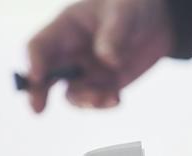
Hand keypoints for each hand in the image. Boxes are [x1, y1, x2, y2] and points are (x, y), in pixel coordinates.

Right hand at [26, 0, 173, 111]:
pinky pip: (96, 101)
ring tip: (107, 97)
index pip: (40, 46)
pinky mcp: (102, 86)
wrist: (157, 22)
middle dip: (38, 92)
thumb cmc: (133, 6)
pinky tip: (118, 99)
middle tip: (37, 109)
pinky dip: (104, 104)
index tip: (38, 77)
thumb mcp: (124, 11)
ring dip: (84, 101)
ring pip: (72, 94)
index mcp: (66, 28)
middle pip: (45, 75)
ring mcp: (85, 72)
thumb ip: (114, 33)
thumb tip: (107, 60)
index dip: (34, 61)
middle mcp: (70, 53)